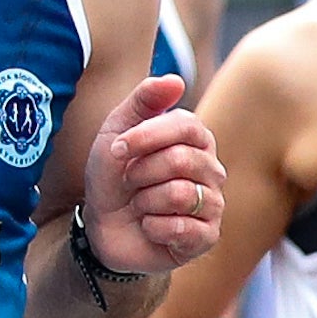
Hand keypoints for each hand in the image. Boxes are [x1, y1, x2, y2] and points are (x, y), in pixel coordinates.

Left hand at [80, 74, 222, 272]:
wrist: (103, 227)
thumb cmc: (113, 177)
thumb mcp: (116, 131)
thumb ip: (143, 100)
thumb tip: (176, 80)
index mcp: (195, 140)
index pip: (186, 125)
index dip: (145, 136)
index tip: (117, 149)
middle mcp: (211, 170)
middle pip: (181, 160)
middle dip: (140, 173)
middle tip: (130, 183)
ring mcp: (213, 204)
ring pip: (180, 194)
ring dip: (144, 202)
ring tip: (140, 206)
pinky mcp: (207, 237)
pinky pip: (182, 228)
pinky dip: (153, 228)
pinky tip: (150, 228)